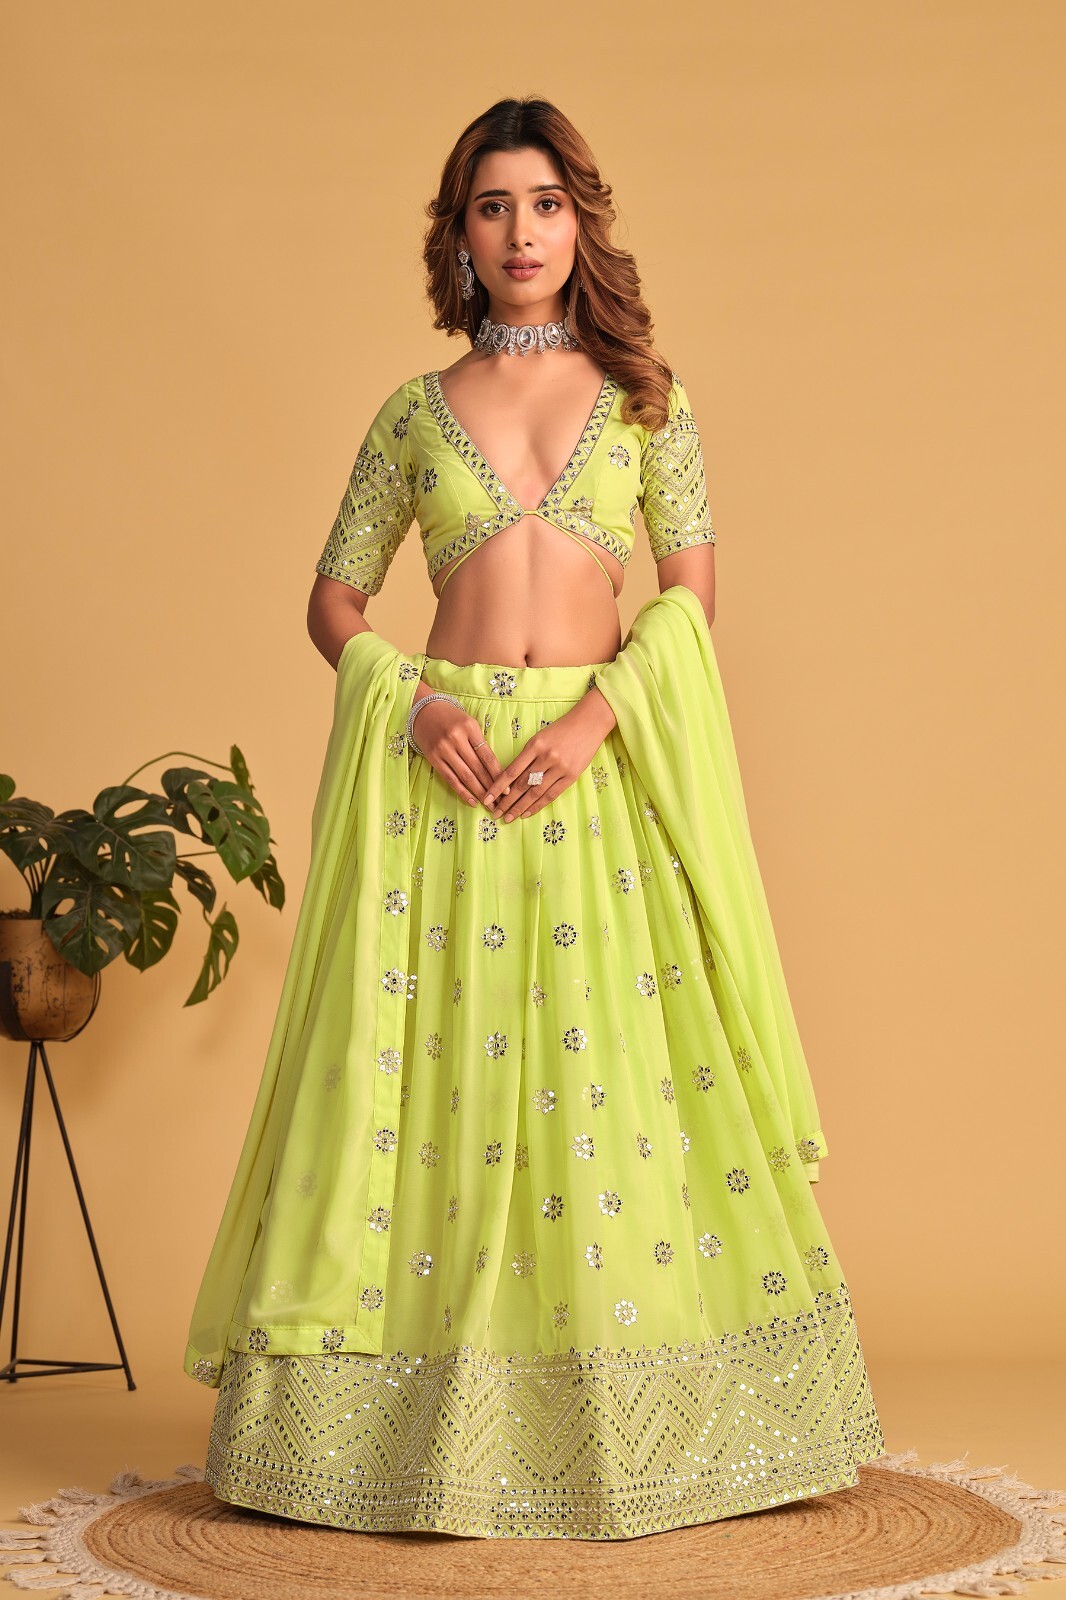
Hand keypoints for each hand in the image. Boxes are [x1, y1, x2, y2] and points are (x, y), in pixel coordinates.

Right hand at [411, 695, 505, 808]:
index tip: (507, 788)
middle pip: (478, 768)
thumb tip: (495, 770)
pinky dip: (462, 792)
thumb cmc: (451, 718)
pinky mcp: (433, 758)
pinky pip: (450, 779)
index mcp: (470, 727)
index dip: (498, 774)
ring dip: (479, 792)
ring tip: (489, 805)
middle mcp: (456, 738)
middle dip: (491, 787)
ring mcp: (444, 749)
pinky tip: (471, 801)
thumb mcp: (469, 723)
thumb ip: (480, 742)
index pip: (488, 756)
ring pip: (466, 776)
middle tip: (501, 802)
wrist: (424, 711)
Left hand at [484, 693, 615, 821]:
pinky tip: (527, 813)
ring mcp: (560, 767)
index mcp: (535, 745)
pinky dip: (538, 805)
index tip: (487, 798)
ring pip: (535, 792)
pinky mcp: (571, 776)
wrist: (589, 723)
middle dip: (506, 801)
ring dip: (520, 807)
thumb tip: (510, 779)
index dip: (498, 787)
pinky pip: (551, 794)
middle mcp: (546, 757)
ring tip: (509, 818)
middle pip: (522, 785)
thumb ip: (526, 756)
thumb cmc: (561, 729)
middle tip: (495, 813)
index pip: (511, 771)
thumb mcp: (539, 737)